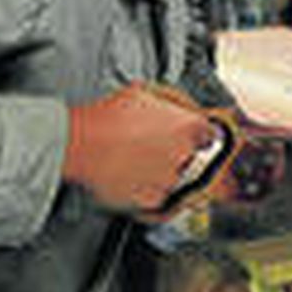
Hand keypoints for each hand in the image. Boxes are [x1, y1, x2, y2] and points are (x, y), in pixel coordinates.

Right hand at [63, 83, 220, 217]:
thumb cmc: (108, 116)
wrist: (81, 145)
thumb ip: (174, 101)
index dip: (198, 135)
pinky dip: (147, 190)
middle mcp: (184, 156)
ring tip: (135, 160)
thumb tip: (185, 108)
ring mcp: (170, 180)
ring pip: (174, 178)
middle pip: (191, 157)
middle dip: (176, 151)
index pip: (210, 135)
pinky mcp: (152, 201)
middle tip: (150, 145)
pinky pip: (157, 197)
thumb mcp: (144, 91)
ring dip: (161, 171)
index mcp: (189, 127)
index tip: (191, 136)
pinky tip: (130, 176)